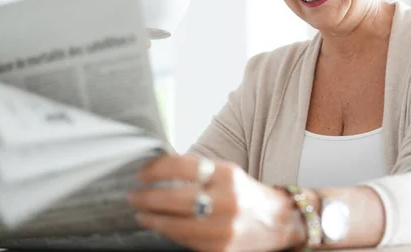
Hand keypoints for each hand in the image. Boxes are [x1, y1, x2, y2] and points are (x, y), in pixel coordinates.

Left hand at [128, 154, 304, 251]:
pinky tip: (161, 227)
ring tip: (141, 213)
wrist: (278, 222)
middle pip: (174, 199)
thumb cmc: (245, 193)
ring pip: (176, 225)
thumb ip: (197, 171)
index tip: (141, 173)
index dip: (156, 169)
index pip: (182, 166)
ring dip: (152, 219)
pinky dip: (169, 234)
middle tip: (133, 196)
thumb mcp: (227, 173)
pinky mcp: (220, 250)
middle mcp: (227, 201)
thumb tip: (157, 169)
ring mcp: (224, 229)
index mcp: (227, 175)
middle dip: (147, 198)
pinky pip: (186, 242)